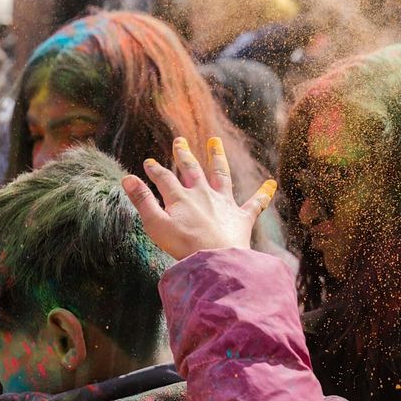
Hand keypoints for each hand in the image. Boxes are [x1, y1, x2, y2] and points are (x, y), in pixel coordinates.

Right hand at [121, 136, 276, 260]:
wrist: (217, 260)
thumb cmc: (183, 246)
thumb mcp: (155, 224)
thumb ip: (142, 200)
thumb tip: (127, 178)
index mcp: (181, 197)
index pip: (164, 178)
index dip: (154, 170)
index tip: (148, 163)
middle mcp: (203, 194)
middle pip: (192, 169)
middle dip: (184, 154)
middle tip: (180, 140)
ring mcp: (224, 204)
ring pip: (221, 175)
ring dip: (217, 157)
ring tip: (215, 141)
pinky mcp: (242, 217)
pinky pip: (256, 203)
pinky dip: (264, 193)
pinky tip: (272, 183)